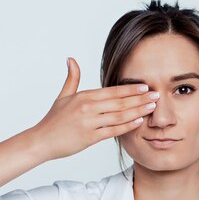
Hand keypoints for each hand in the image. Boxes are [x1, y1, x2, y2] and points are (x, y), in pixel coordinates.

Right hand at [30, 57, 157, 160]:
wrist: (42, 141)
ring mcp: (89, 123)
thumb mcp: (63, 96)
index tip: (145, 85)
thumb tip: (71, 59)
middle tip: (156, 94)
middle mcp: (87, 108)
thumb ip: (71, 78)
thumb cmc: (54, 120)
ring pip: (119, 116)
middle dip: (140, 98)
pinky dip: (127, 126)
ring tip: (152, 107)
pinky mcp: (90, 137)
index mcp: (84, 97)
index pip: (112, 91)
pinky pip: (113, 131)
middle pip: (119, 102)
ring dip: (138, 111)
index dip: (130, 88)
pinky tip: (139, 121)